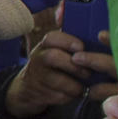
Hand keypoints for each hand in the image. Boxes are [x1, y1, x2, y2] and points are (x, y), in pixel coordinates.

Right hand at [3, 31, 117, 118]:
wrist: (30, 88)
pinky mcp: (39, 93)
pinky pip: (58, 96)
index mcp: (45, 45)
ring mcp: (37, 76)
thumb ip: (71, 40)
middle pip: (52, 57)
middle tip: (87, 73)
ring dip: (73, 85)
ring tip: (82, 86)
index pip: (52, 38)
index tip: (81, 47)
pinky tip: (74, 94)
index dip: (68, 42)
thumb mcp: (58, 49)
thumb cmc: (54, 66)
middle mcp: (38, 58)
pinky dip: (69, 96)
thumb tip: (79, 22)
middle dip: (74, 66)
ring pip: (56, 80)